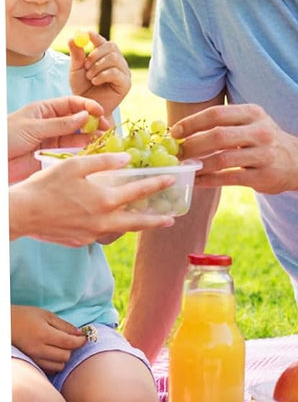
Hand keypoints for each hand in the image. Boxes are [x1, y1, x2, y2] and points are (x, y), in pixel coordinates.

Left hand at [7, 96, 111, 182]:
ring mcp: (54, 140)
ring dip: (92, 138)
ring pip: (78, 137)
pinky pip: (73, 152)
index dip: (87, 106)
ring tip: (105, 141)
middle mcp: (52, 124)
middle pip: (79, 120)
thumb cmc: (6, 137)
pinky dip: (85, 152)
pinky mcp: (54, 156)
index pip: (71, 104)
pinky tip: (95, 152)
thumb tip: (86, 116)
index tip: (100, 112)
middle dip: (94, 123)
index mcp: (45, 110)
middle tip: (107, 128)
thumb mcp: (33, 127)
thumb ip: (61, 123)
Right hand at [8, 153, 176, 245]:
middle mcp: (103, 221)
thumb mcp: (75, 166)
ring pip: (120, 229)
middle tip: (171, 218)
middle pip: (138, 222)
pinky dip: (110, 227)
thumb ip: (104, 162)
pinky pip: (101, 233)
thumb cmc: (46, 186)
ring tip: (145, 220)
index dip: (157, 184)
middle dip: (157, 220)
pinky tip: (110, 221)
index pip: (139, 191)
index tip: (172, 180)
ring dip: (134, 224)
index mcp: (105, 200)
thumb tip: (127, 159)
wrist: (21, 213)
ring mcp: (92, 234)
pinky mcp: (81, 241)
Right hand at [10, 305, 85, 374]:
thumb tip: (80, 333)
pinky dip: (55, 363)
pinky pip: (49, 369)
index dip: (81, 341)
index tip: (84, 337)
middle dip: (72, 349)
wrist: (5, 324)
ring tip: (61, 347)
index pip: (70, 343)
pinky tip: (53, 354)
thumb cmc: (25, 316)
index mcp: (44, 334)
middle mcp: (38, 349)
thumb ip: (64, 325)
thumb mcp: (46, 315)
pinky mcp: (31, 362)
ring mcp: (33, 358)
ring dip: (64, 357)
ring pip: (59, 366)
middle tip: (71, 341)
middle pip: (66, 356)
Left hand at [68, 32, 131, 112]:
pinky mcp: (126, 83)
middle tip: (85, 64)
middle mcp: (117, 62)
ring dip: (97, 67)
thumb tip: (72, 38)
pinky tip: (95, 82)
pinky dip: (102, 76)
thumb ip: (76, 54)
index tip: (86, 33)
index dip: (95, 36)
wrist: (88, 107)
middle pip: (112, 46)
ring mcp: (124, 72)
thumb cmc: (82, 88)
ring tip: (90, 77)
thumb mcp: (76, 69)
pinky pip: (115, 72)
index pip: (103, 41)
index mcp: (105, 56)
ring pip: (113, 58)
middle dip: (96, 53)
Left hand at [171, 103, 297, 193]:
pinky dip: (209, 180)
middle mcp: (261, 132)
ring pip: (222, 159)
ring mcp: (264, 155)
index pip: (216, 114)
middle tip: (177, 153)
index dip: (192, 123)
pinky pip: (229, 178)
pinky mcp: (264, 176)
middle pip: (218, 136)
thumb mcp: (252, 123)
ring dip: (198, 165)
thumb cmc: (266, 141)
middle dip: (192, 145)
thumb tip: (182, 130)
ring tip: (184, 168)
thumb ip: (225, 123)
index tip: (175, 132)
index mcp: (254, 114)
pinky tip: (197, 180)